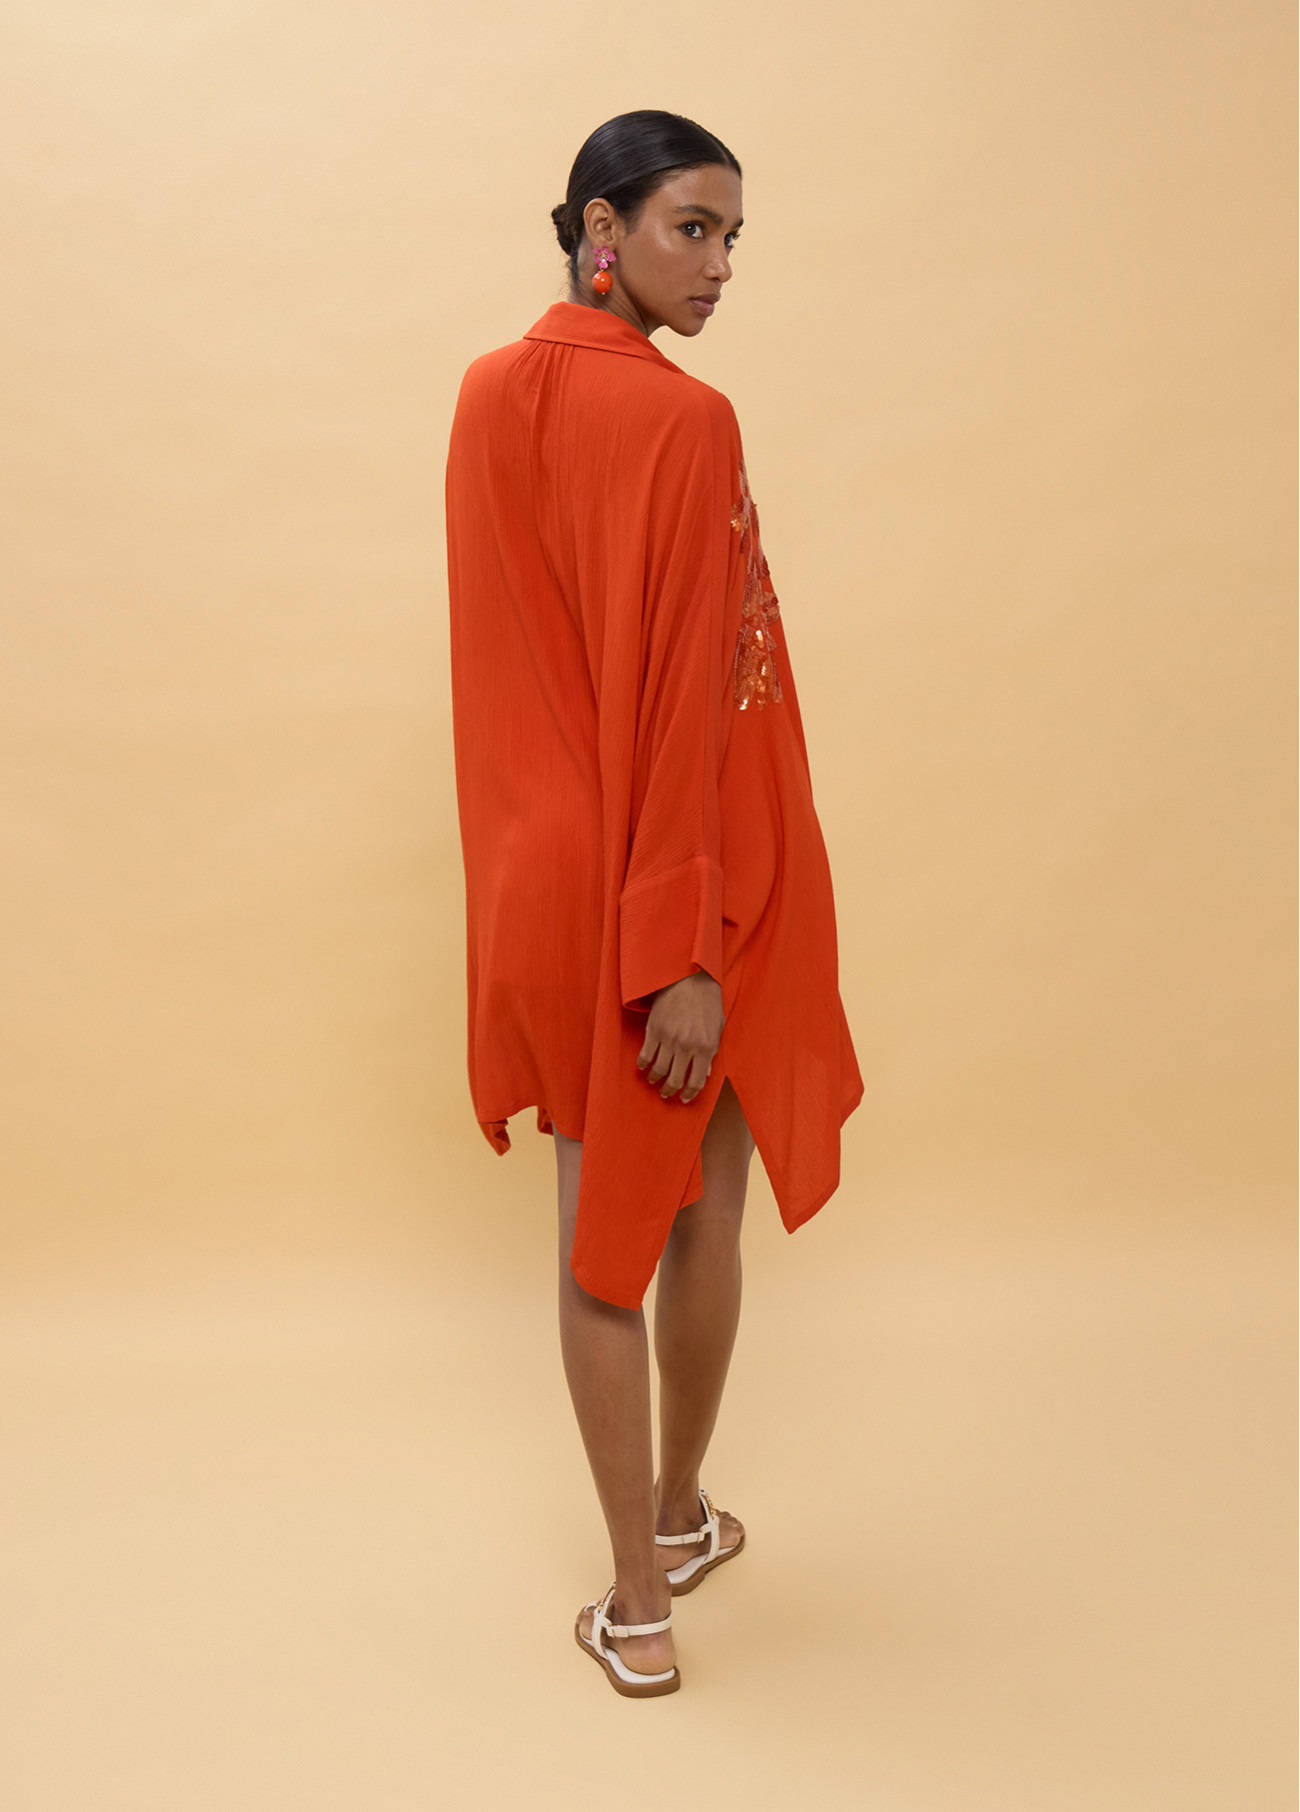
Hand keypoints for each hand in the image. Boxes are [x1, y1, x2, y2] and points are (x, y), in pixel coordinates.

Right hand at [637, 971, 723, 1102]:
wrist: (688, 977)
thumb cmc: (706, 1000)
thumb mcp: (717, 1027)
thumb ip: (712, 1052)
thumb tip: (705, 1074)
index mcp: (706, 1047)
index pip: (697, 1081)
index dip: (690, 1093)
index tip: (684, 1098)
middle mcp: (687, 1046)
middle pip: (675, 1080)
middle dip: (670, 1091)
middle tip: (666, 1094)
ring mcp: (669, 1039)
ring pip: (658, 1070)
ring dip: (655, 1080)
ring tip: (654, 1082)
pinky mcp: (654, 1030)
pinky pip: (646, 1055)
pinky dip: (643, 1064)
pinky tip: (644, 1067)